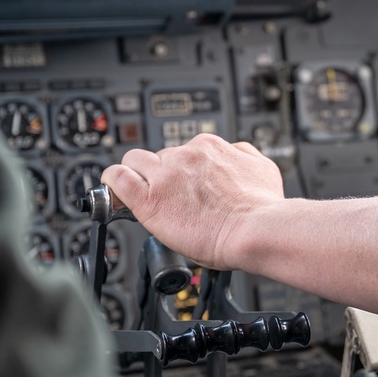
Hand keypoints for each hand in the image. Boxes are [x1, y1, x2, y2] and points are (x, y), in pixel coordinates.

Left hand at [101, 133, 284, 270]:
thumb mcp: (264, 168)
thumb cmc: (262, 208)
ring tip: (144, 195)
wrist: (257, 229)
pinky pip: (117, 178)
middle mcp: (187, 156)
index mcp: (211, 148)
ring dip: (138, 176)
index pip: (185, 150)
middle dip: (162, 174)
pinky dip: (113, 182)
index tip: (183, 183)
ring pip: (135, 162)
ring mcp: (166, 176)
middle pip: (160, 156)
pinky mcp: (149, 199)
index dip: (181, 169)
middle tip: (170, 195)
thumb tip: (235, 152)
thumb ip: (244, 155)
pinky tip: (116, 192)